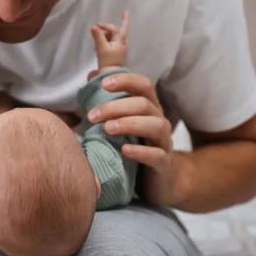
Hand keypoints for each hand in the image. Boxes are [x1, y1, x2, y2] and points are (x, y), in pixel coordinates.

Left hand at [87, 73, 177, 206]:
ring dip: (129, 124)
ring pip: (155, 126)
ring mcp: (164, 143)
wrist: (157, 181)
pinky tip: (124, 150)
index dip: (125, 80)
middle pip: (144, 104)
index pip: (143, 84)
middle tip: (91, 116)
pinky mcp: (164, 165)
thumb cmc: (134, 144)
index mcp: (149, 107)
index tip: (103, 84)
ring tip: (107, 129)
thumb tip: (92, 74)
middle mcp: (159, 120)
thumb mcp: (121, 120)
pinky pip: (158, 156)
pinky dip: (141, 152)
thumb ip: (107, 97)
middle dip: (116, 107)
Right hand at [90, 11, 128, 73]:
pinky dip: (103, 41)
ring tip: (96, 40)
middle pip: (114, 31)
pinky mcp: (114, 52)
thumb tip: (93, 26)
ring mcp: (118, 48)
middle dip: (106, 28)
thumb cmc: (108, 61)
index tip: (126, 12)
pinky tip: (97, 47)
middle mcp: (121, 43)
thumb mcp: (102, 48)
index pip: (123, 27)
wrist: (111, 74)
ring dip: (104, 35)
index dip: (124, 19)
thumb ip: (98, 36)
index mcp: (120, 40)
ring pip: (111, 37)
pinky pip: (109, 42)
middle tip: (97, 26)